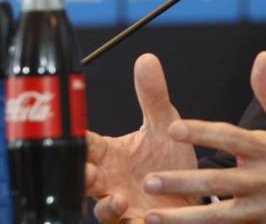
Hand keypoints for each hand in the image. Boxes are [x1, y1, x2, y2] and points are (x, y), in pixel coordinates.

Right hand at [86, 53, 199, 222]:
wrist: (195, 193)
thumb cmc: (171, 160)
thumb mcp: (165, 125)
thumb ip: (153, 96)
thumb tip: (146, 58)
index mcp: (110, 154)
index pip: (84, 144)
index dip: (76, 139)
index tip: (70, 132)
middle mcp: (110, 181)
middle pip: (83, 179)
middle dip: (80, 176)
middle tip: (87, 170)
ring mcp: (122, 205)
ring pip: (101, 210)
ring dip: (106, 207)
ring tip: (117, 199)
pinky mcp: (137, 223)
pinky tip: (143, 218)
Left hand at [140, 51, 265, 222]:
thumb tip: (261, 56)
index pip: (230, 137)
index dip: (201, 133)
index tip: (172, 128)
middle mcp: (265, 179)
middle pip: (217, 182)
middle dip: (182, 182)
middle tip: (149, 181)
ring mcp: (265, 207)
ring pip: (220, 216)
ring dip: (184, 218)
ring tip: (151, 215)